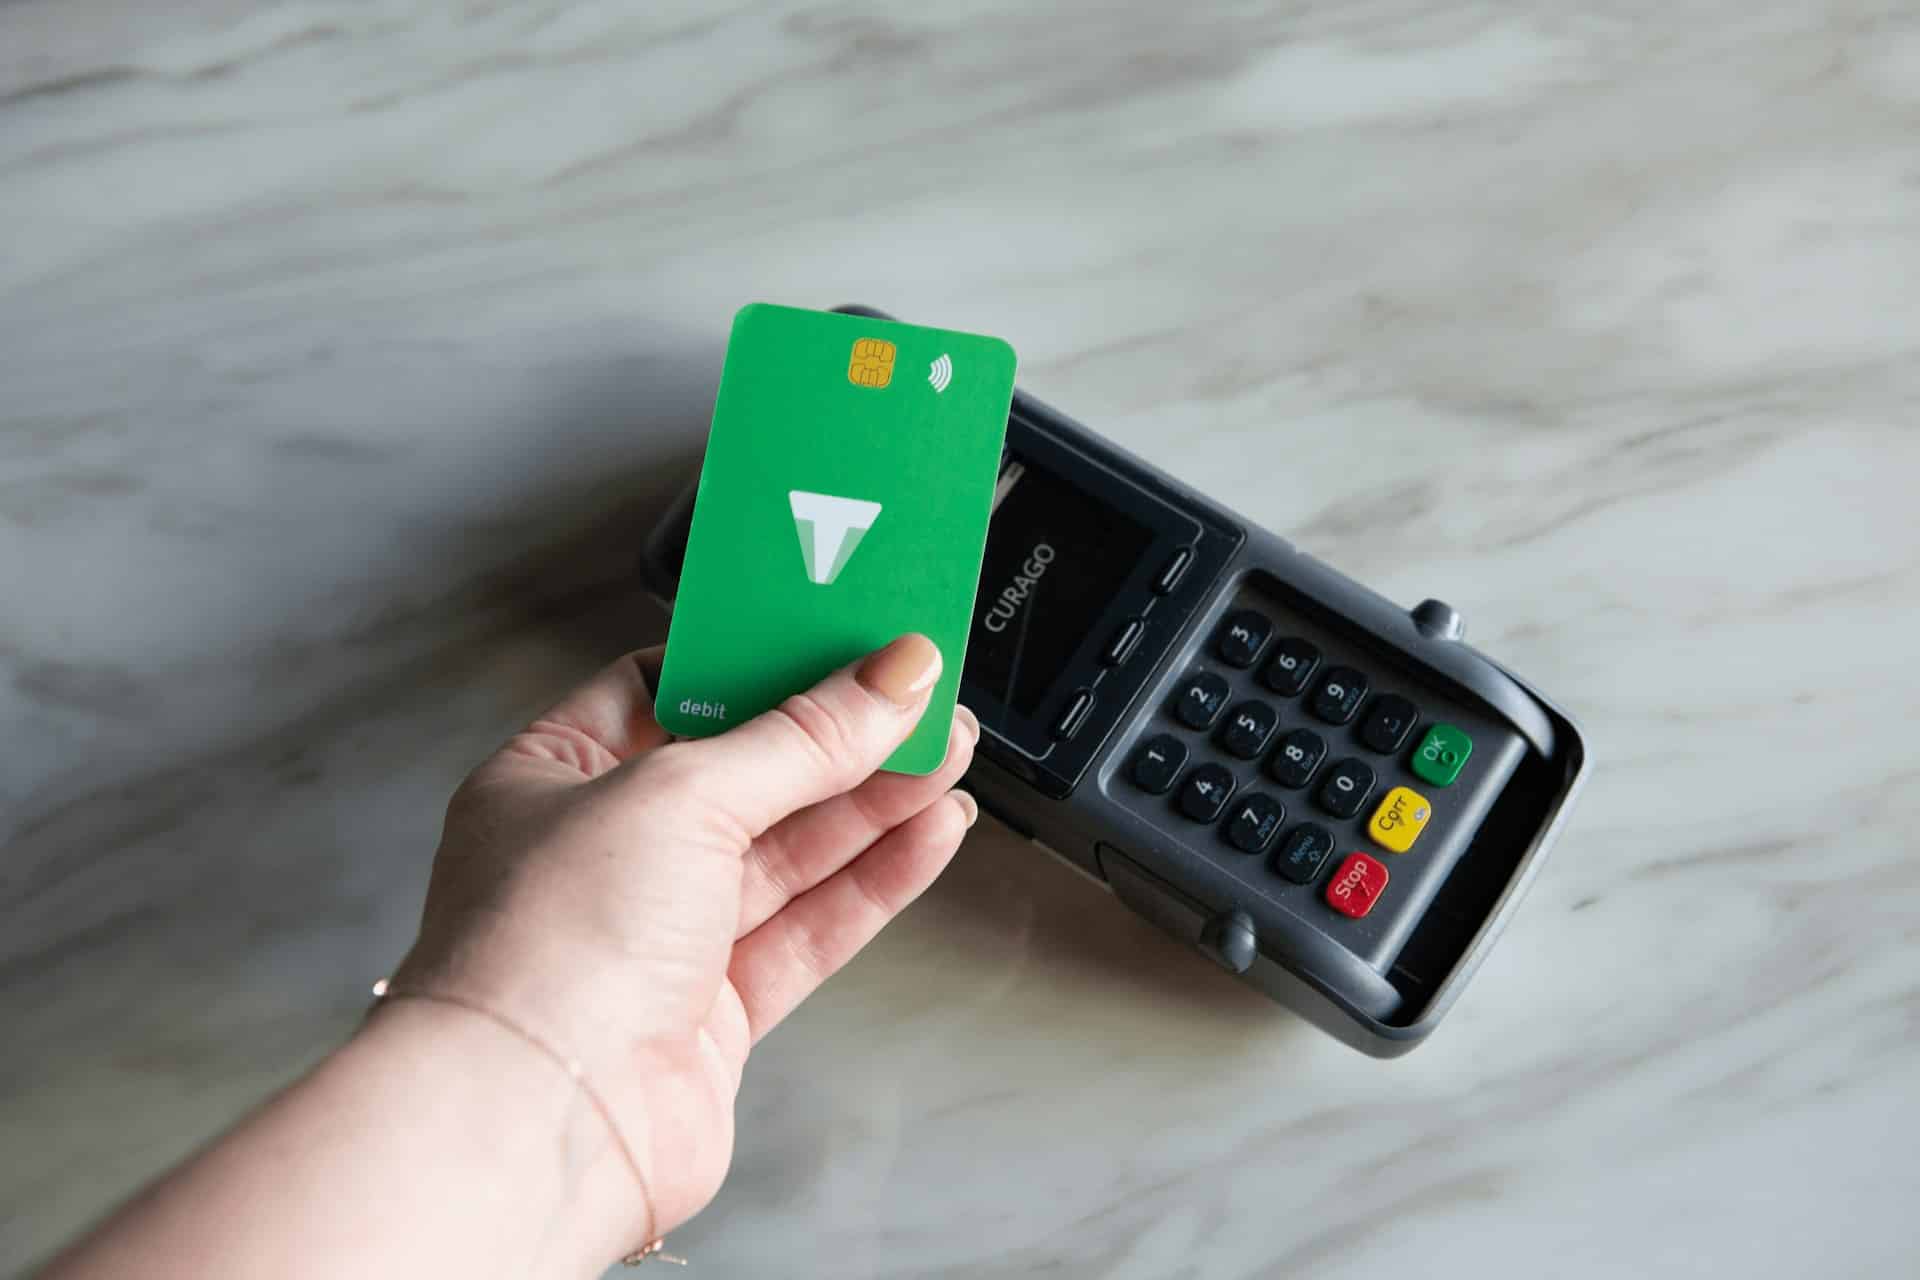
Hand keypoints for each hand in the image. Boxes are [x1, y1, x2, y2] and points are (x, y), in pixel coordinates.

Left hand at [386, 633, 977, 1256]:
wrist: (538, 1127)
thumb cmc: (541, 956)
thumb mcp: (680, 796)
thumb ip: (800, 738)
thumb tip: (887, 678)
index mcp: (553, 777)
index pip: (666, 687)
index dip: (756, 657)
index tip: (834, 632)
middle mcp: (603, 855)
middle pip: (745, 771)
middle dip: (839, 734)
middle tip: (923, 694)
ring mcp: (660, 935)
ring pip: (788, 849)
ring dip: (874, 801)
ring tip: (950, 754)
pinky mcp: (714, 1007)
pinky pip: (809, 924)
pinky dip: (873, 879)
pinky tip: (927, 834)